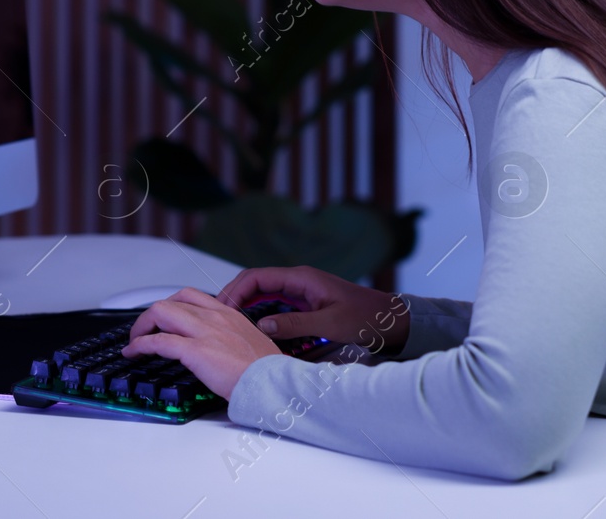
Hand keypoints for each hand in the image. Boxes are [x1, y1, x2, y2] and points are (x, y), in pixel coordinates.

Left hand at [120, 286, 281, 399]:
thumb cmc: (265, 369)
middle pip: (171, 301)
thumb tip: (220, 347)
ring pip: (160, 312)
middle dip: (151, 315)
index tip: (163, 320)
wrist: (273, 381)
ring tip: (135, 341)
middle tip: (144, 331)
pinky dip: (140, 345)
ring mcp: (204, 332)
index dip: (170, 306)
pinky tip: (133, 352)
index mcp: (227, 313)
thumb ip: (232, 337)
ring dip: (141, 326)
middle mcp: (214, 316)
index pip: (190, 296)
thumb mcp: (250, 341)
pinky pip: (159, 341)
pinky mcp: (196, 351)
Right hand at [215, 266, 410, 356]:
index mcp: (301, 278)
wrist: (388, 319)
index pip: (257, 277)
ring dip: (245, 305)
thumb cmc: (364, 318)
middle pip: (255, 283)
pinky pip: (274, 303)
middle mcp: (298, 280)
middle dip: (234, 297)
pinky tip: (251, 328)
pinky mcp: (304, 303)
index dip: (235, 291)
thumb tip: (261, 326)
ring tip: (227, 325)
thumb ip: (295, 325)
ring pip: (263, 293)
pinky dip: (259, 313)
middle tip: (217, 319)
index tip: (221, 309)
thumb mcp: (329, 325)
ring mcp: (300, 291)